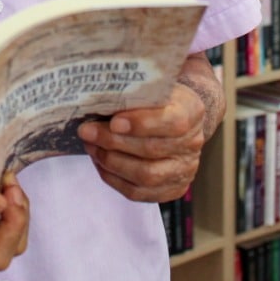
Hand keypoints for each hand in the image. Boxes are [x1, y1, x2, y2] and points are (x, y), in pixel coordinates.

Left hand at [77, 83, 206, 203]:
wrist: (179, 118)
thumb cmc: (159, 100)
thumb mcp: (153, 87)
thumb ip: (133, 94)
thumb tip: (96, 99)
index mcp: (191, 112)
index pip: (172, 122)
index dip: (142, 123)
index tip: (113, 121)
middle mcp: (192, 144)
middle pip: (152, 150)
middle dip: (113, 142)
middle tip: (87, 132)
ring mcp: (185, 170)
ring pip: (146, 176)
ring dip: (111, 162)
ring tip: (91, 147)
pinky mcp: (172, 189)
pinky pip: (139, 193)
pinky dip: (114, 179)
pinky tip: (100, 164)